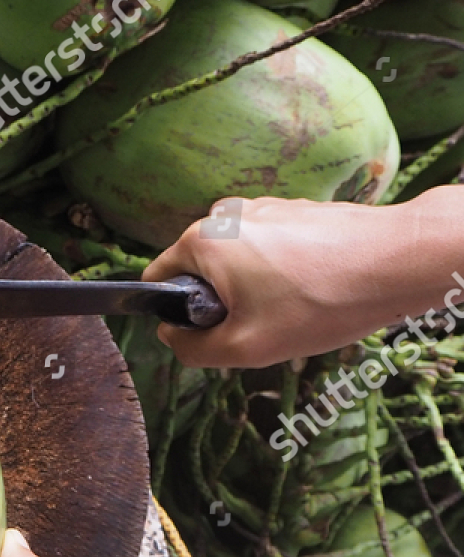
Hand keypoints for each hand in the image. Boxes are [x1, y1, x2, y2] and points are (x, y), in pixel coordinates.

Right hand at [143, 194, 453, 369]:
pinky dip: (282, 272)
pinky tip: (315, 289)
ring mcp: (263, 207)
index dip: (177, 316)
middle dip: (222, 302)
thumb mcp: (244, 348)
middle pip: (199, 271)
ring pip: (236, 262)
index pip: (158, 281)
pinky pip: (268, 249)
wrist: (398, 261)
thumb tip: (170, 336)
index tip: (218, 331)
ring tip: (296, 307)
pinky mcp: (295, 209)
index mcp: (202, 240)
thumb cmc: (322, 302)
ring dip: (253, 289)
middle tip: (263, 325)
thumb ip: (191, 349)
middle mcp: (225, 214)